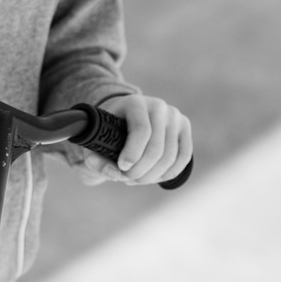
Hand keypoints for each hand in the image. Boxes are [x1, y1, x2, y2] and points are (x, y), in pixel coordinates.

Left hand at [62, 93, 192, 186]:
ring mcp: (174, 116)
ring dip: (152, 176)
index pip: (142, 130)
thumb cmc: (109, 130)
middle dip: (140, 171)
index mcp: (135, 103)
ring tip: (136, 179)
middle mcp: (158, 106)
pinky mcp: (184, 127)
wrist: (125, 117)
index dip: (132, 154)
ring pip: (170, 157)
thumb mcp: (96, 141)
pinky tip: (154, 177)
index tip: (122, 167)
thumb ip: (96, 160)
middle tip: (126, 179)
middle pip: (156, 148)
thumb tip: (114, 174)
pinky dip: (168, 173)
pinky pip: (183, 157)